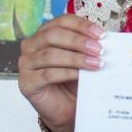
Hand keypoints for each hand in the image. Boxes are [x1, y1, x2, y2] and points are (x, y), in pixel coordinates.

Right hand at [17, 14, 104, 131]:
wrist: (66, 109)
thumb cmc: (73, 81)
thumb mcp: (82, 59)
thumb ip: (88, 47)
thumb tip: (105, 40)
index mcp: (44, 33)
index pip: (62, 21)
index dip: (81, 25)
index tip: (100, 34)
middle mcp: (31, 45)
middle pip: (53, 35)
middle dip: (78, 41)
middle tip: (98, 49)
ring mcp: (26, 64)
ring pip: (49, 54)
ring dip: (75, 58)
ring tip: (95, 63)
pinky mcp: (26, 83)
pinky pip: (46, 74)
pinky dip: (66, 73)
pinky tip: (81, 75)